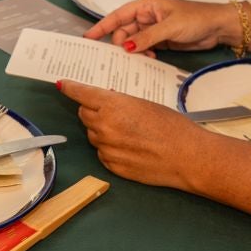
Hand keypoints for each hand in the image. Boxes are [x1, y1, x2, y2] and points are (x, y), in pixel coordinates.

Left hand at [55, 79, 204, 191]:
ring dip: (103, 130)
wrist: (188, 157)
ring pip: (93, 134)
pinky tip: (131, 148)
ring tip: (130, 132)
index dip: (70, 88)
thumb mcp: (145, 104)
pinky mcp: (112, 166)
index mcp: (112, 106)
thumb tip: (106, 102)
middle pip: (84, 114)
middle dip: (93, 110)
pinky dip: (110, 148)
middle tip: (111, 111)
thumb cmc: (173, 127)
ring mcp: (107, 148)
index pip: (81, 93)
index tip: (63, 84)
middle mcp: (104, 127)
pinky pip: (102, 153)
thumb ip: (120, 103)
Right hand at [83, 0, 231, 52]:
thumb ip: (146, 37)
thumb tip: (126, 47)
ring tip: (140, 59)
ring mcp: (153, 29)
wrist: (218, 27)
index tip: (89, 37)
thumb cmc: (196, 18)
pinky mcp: (161, 41)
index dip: (102, 26)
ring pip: (133, 42)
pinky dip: (143, 55)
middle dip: (121, 44)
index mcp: (146, 5)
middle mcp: (147, 16)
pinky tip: (149, 60)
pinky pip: (144, 49)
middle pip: (124, 31)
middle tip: (121, 57)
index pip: (118, 15)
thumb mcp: (169, 27)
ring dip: (134, 51)